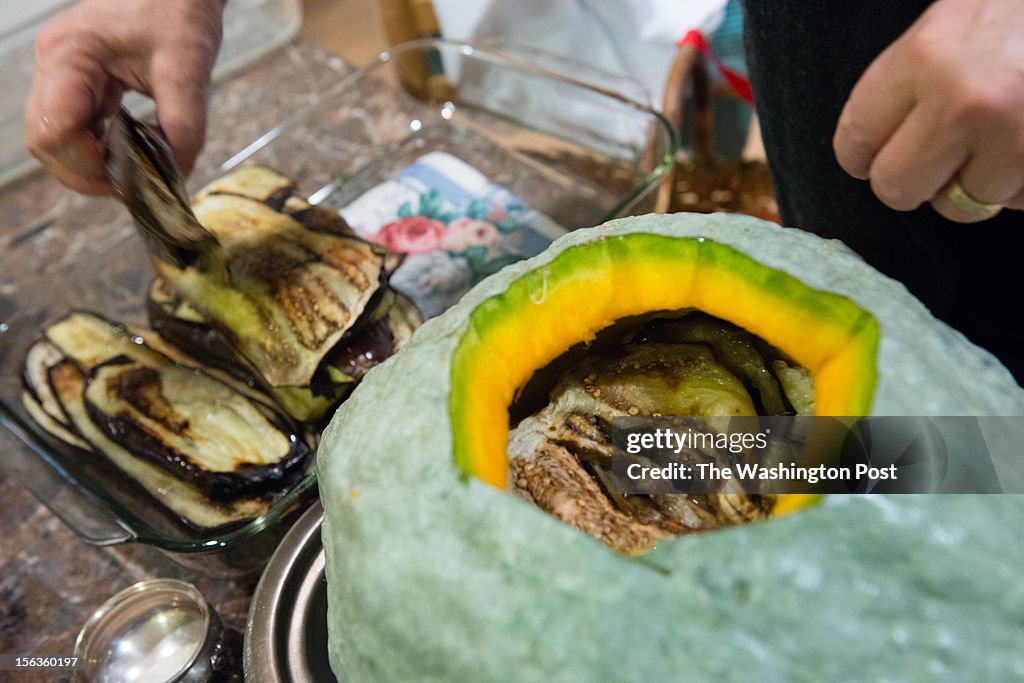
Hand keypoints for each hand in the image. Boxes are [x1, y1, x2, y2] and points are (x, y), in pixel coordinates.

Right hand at [24, 0, 225, 195]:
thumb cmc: (178, 8)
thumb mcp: (188, 67)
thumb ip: (184, 126)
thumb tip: (176, 174)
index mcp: (70, 54)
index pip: (52, 130)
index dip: (86, 165)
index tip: (129, 179)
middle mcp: (55, 65)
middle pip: (46, 143)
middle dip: (88, 173)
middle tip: (135, 185)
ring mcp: (62, 75)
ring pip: (57, 142)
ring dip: (93, 166)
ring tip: (136, 173)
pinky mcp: (79, 84)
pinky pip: (77, 130)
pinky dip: (101, 151)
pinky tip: (132, 156)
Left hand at [833, 0, 1023, 222]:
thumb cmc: (1020, 8)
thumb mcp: (958, 16)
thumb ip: (912, 78)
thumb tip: (876, 145)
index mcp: (924, 56)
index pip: (855, 138)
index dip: (861, 155)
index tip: (870, 156)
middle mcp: (964, 100)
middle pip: (897, 187)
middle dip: (912, 180)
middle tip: (934, 159)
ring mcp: (1017, 135)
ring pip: (963, 202)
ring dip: (978, 179)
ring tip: (1004, 133)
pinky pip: (1019, 201)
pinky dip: (1023, 182)